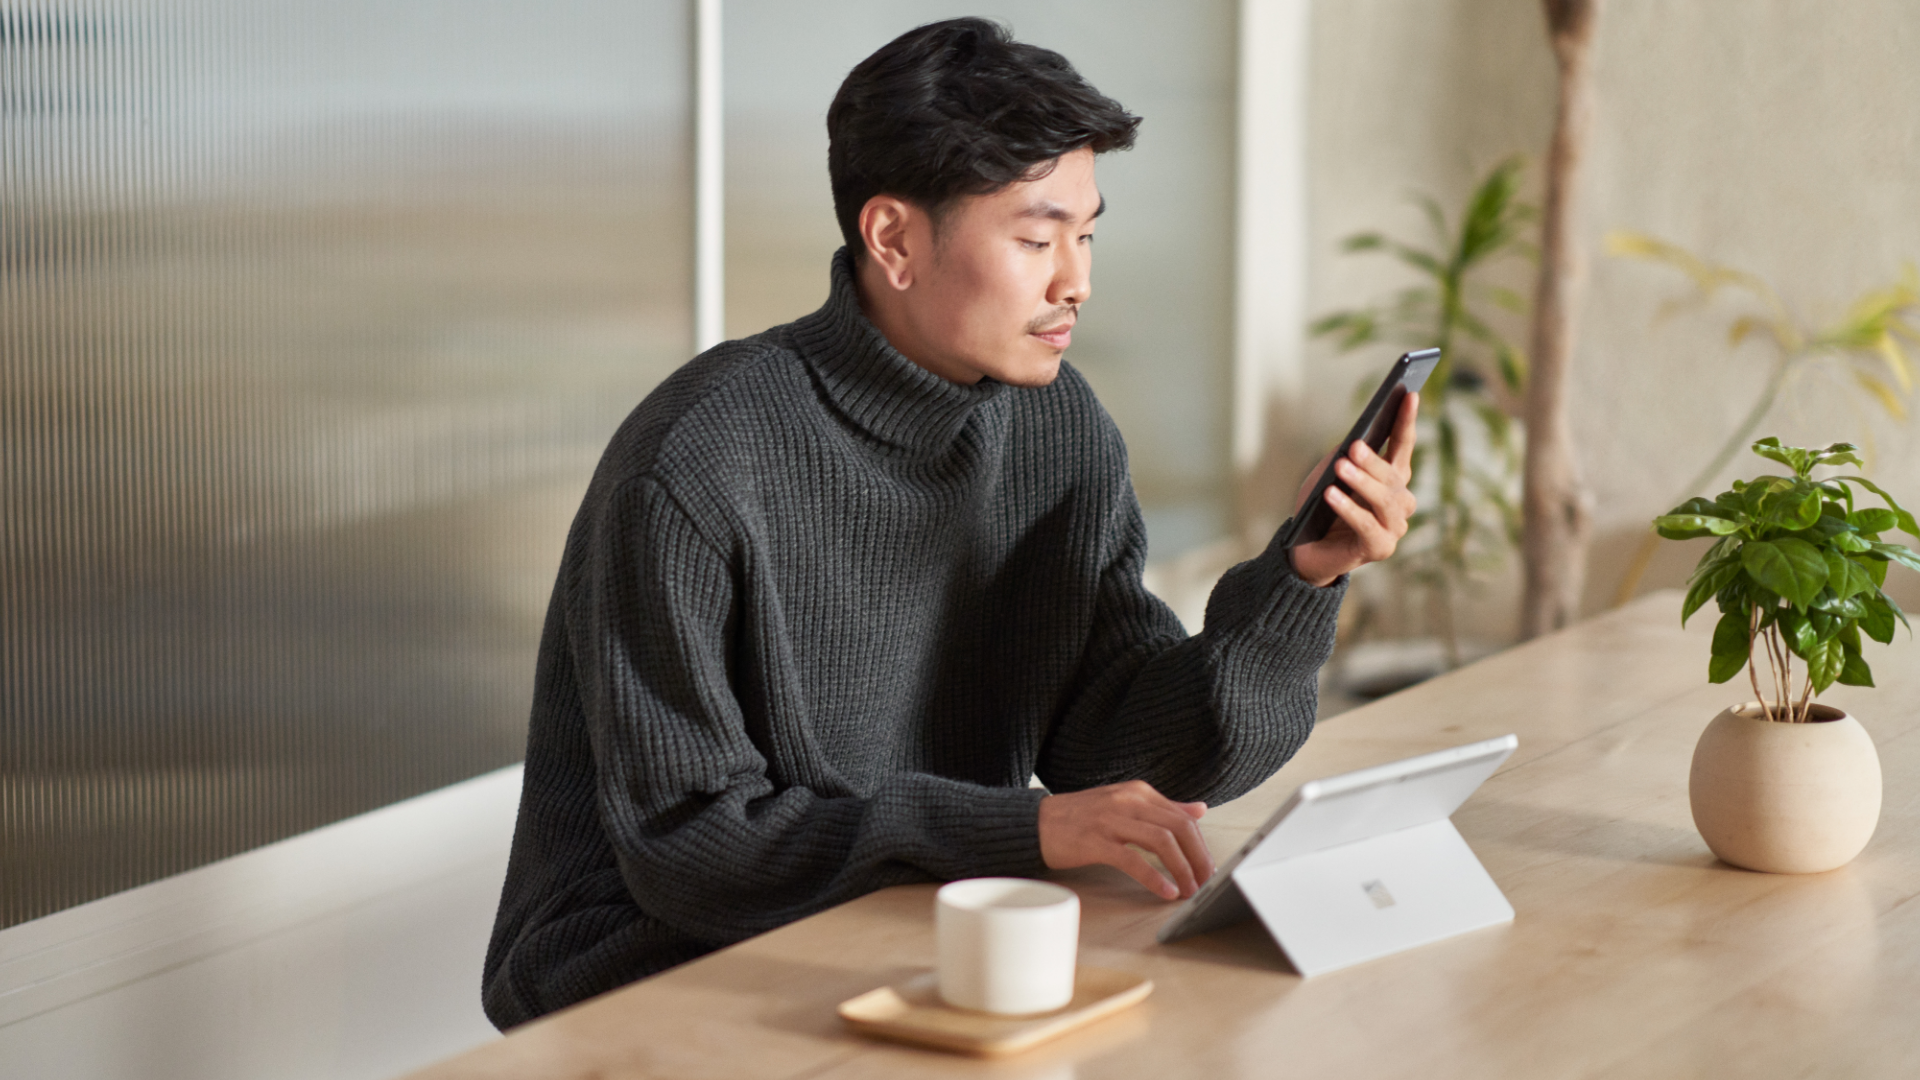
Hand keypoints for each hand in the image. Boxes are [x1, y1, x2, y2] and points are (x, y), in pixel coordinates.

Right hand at [1037, 781, 1212, 899]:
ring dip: (1182, 869)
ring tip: (1190, 889)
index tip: (1208, 866)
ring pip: (1162, 842)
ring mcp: (1111, 820)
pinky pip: (1133, 860)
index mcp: (1138, 792)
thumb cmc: (1082, 816)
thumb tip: (1200, 810)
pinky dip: (1154, 878)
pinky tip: (1165, 891)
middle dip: (1198, 858)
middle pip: (1178, 828)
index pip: (1183, 817)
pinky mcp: (1095, 841)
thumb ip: (1162, 808)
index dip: (1201, 844)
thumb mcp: (1125, 804)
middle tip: (1206, 881)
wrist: (1037, 821)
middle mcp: (1128, 801)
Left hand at [1289, 392, 1418, 586]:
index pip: (1403, 444)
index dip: (1406, 420)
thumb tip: (1355, 445)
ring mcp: (1394, 526)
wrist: (1305, 550)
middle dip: (1372, 460)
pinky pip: (1367, 526)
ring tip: (1340, 468)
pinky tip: (1332, 495)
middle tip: (1354, 445)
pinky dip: (1349, 509)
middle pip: (1392, 476)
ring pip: (1384, 500)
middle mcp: (1400, 501)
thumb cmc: (1319, 508)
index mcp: (1392, 478)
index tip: (1409, 394)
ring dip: (1361, 482)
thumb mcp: (1326, 475)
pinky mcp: (1381, 548)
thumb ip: (1343, 459)